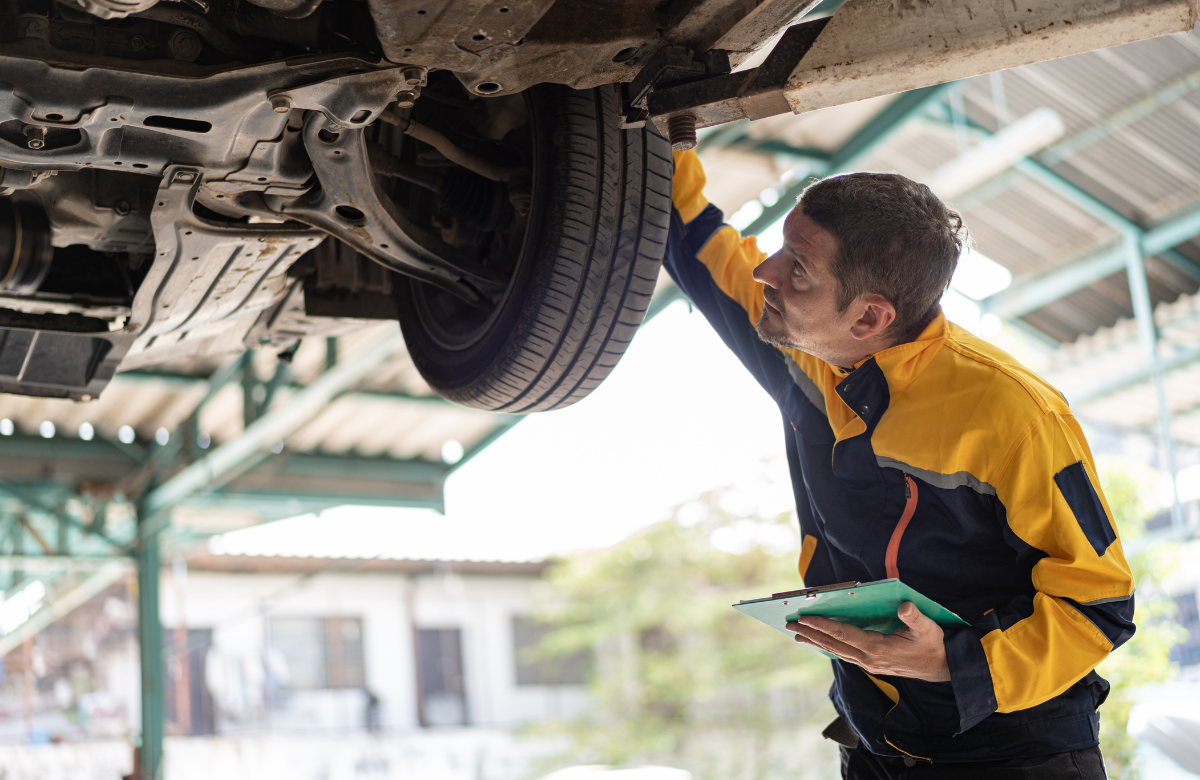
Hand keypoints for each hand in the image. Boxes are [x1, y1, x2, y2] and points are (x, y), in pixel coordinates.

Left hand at [785, 601, 950, 682]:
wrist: (942, 667)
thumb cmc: (934, 644)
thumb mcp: (929, 628)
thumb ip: (915, 617)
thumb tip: (904, 606)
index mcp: (878, 649)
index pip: (843, 635)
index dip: (822, 625)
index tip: (804, 618)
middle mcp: (869, 659)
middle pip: (833, 645)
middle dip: (811, 634)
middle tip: (789, 625)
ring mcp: (869, 664)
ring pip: (836, 651)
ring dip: (816, 641)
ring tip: (797, 634)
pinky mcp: (871, 664)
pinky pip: (844, 654)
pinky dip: (829, 646)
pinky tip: (819, 642)